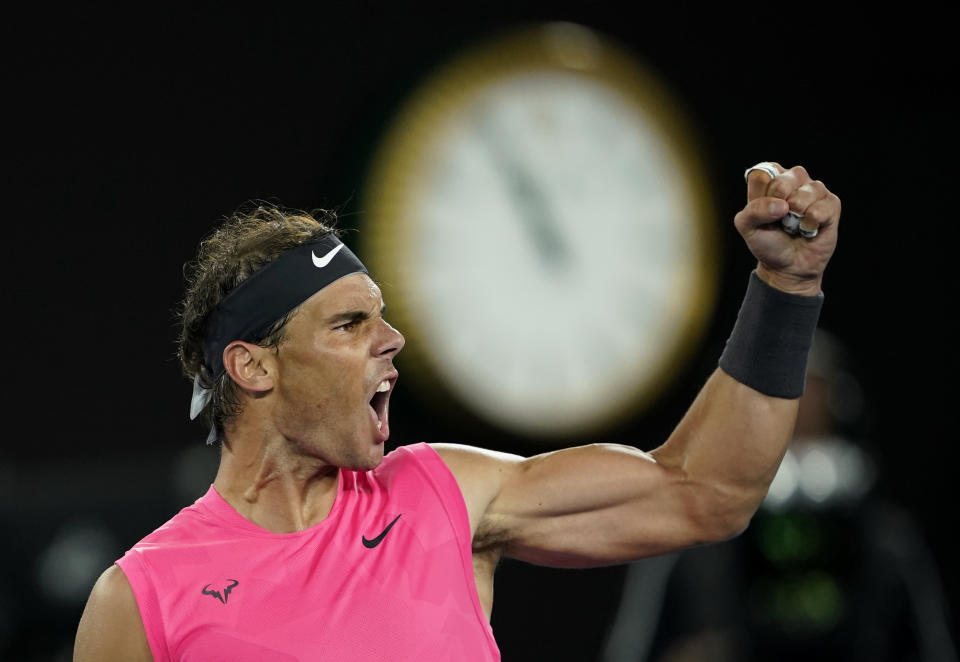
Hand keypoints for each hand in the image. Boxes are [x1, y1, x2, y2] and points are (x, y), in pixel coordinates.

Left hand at [735, 163, 840, 294]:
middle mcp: (793, 180)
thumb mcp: (747, 228)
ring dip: (797, 215)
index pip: (764, 172)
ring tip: (794, 226)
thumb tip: (782, 205)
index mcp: (771, 180)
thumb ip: (753, 210)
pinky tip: (808, 229)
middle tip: (780, 220)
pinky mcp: (831, 204)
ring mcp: (814, 190)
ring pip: (807, 191)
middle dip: (779, 204)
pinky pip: (822, 207)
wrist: (788, 267)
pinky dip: (812, 223)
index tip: (763, 211)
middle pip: (785, 179)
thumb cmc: (767, 242)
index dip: (762, 194)